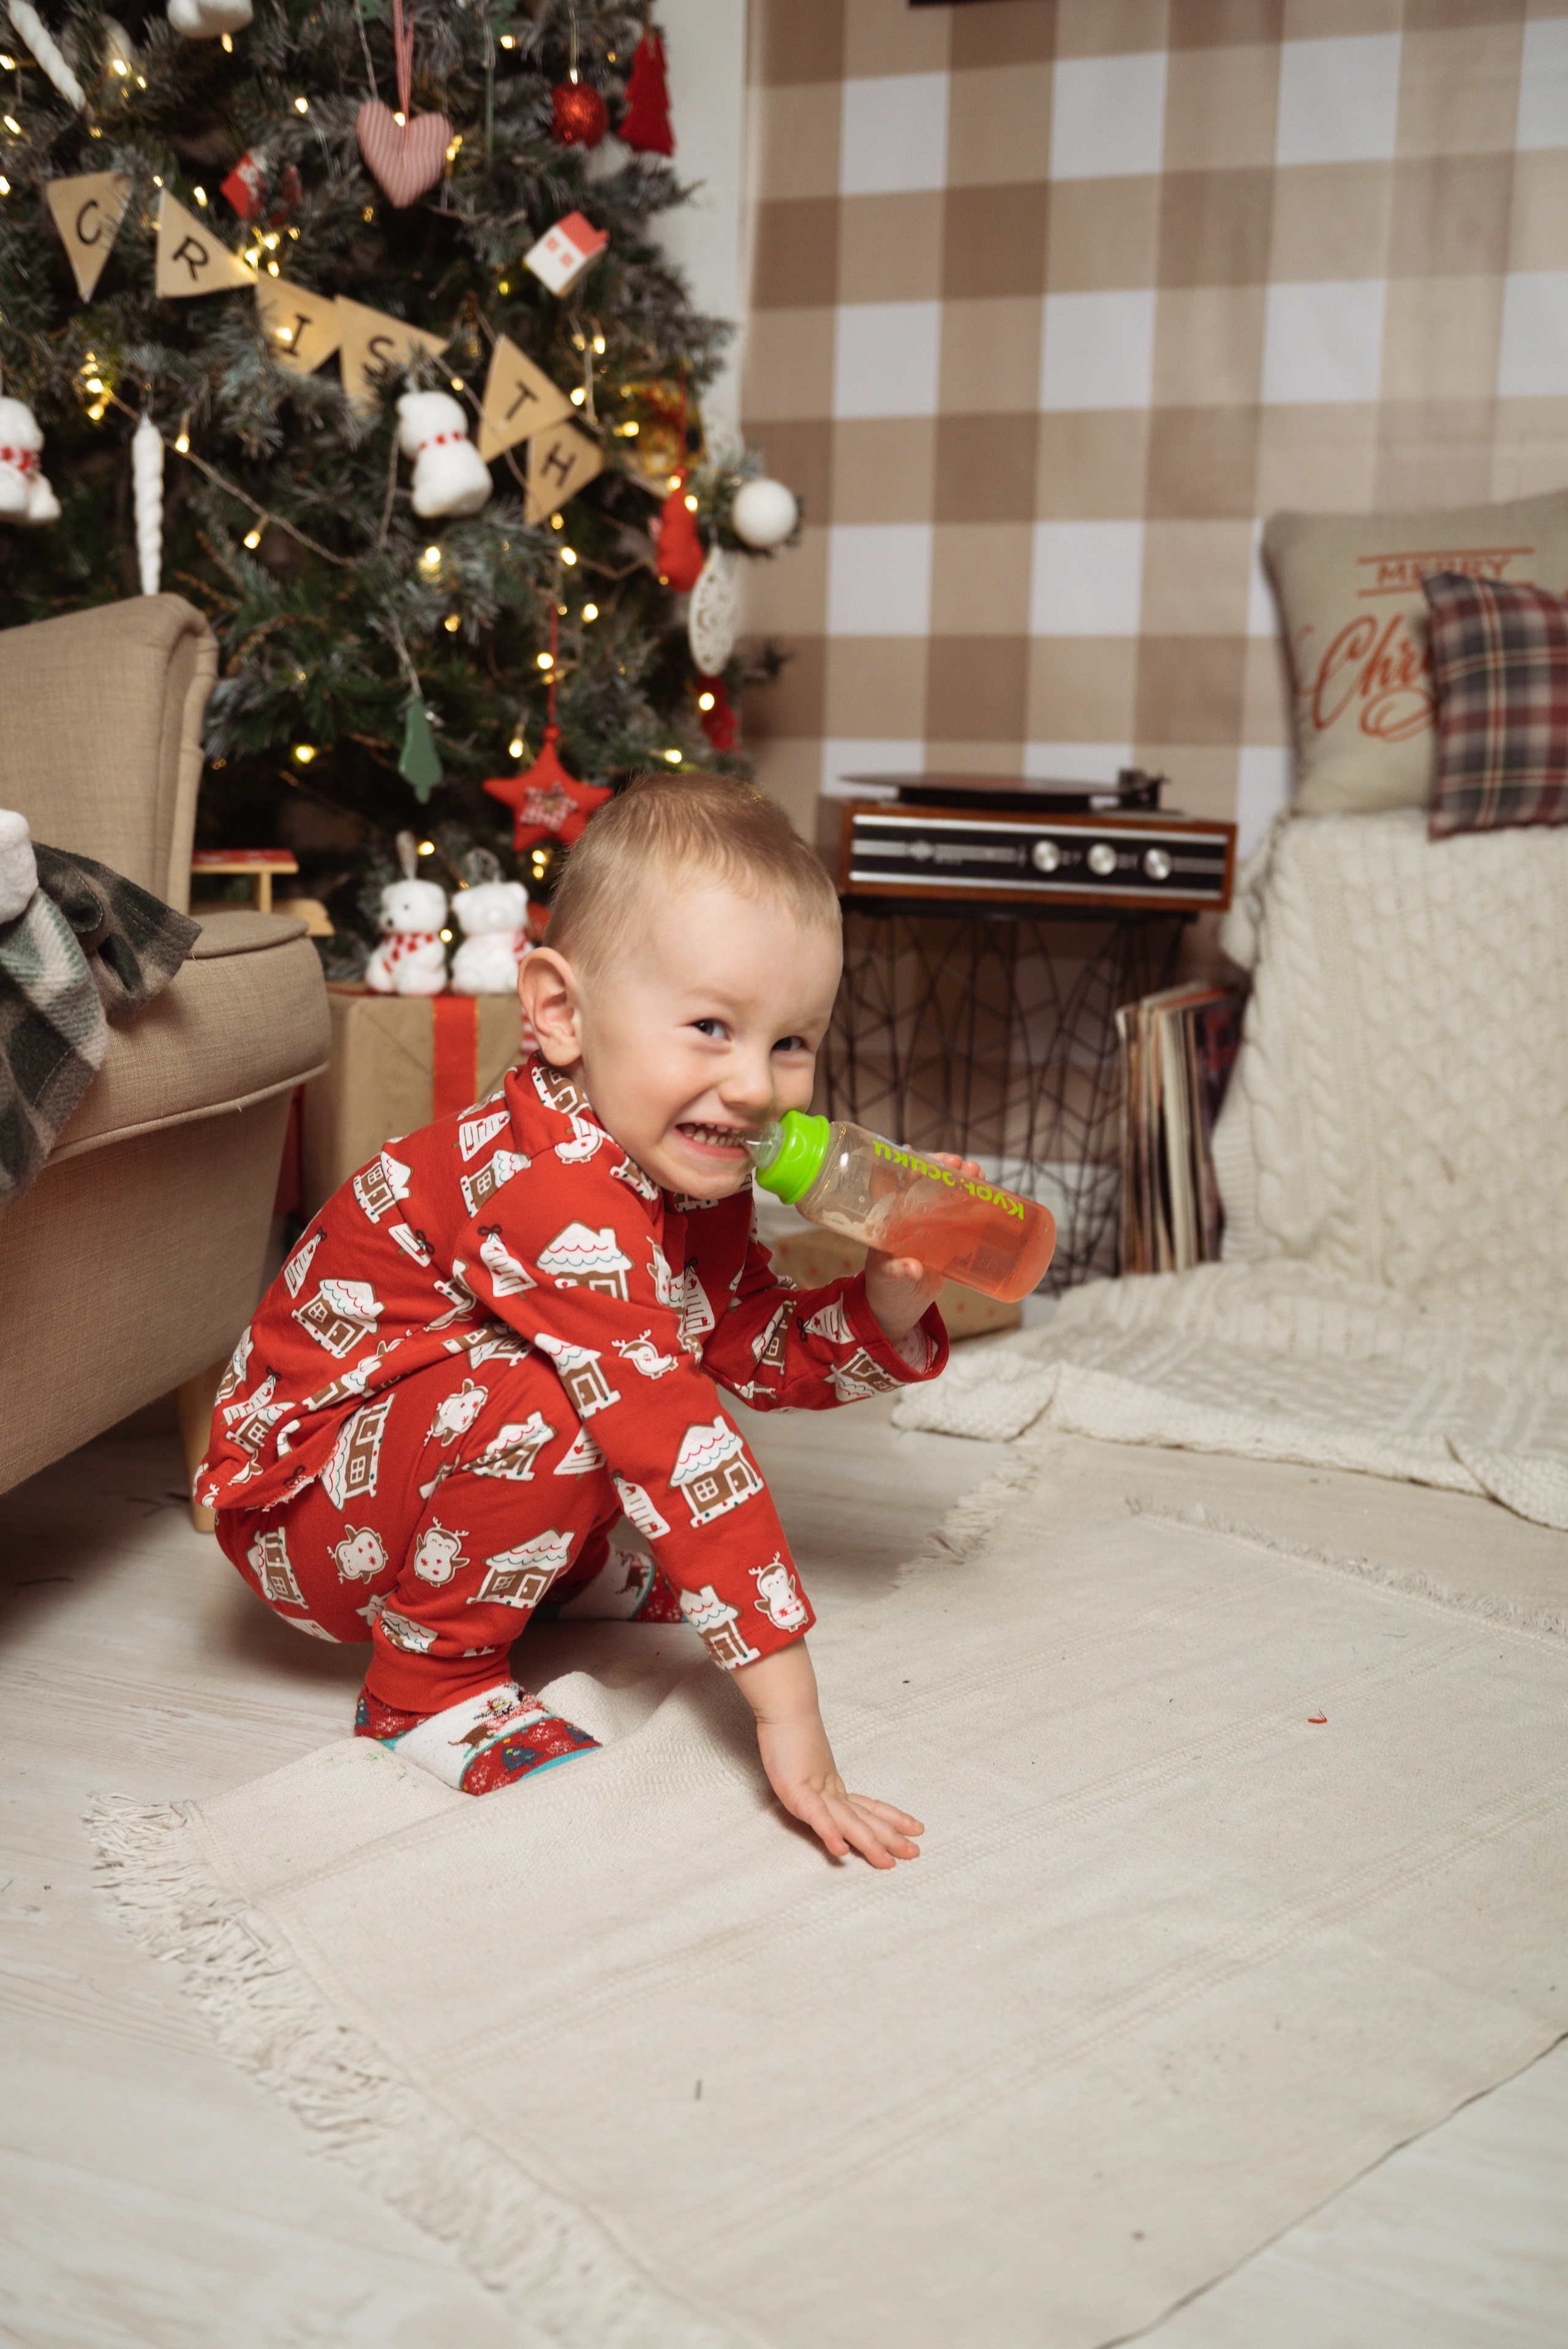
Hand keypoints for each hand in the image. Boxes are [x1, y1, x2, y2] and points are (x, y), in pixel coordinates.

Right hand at [733, 1641, 922, 1868]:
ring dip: (868, 1843)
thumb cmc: (791, 1731)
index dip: (892, 1818)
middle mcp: (830, 1791)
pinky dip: (830, 1833)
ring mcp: (815, 1791)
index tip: (916, 1828)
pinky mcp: (797, 1791)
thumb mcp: (807, 1763)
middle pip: (865, 1817)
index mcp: (833, 1786)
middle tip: (915, 1852)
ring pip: (848, 1821)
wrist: (785, 1706)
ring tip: (887, 1861)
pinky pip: (817, 1817)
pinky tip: (840, 1850)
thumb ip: (816, 1781)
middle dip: (890, 1837)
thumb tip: (824, 1790)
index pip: (868, 1806)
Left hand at [863, 1151, 981, 1344]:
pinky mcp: (947, 1239)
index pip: (897, 1183)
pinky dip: (974, 1201)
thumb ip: (898, 1271)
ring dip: (961, 1180)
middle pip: (927, 1183)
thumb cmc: (884, 1288)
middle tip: (959, 1163)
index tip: (920, 1154)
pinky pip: (962, 1214)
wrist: (899, 1308)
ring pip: (947, 1194)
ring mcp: (930, 1225)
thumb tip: (913, 1268)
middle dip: (943, 1168)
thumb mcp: (888, 1278)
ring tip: (977, 1172)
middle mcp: (910, 1216)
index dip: (908, 1166)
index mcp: (890, 1219)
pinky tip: (986, 1191)